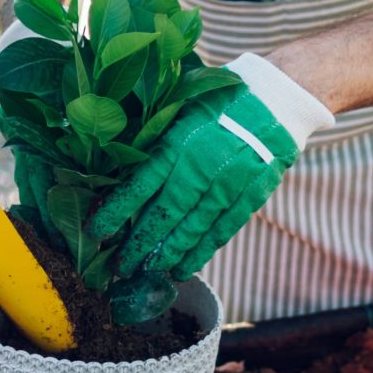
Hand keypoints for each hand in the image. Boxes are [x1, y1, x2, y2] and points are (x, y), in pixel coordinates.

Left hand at [88, 55, 326, 279]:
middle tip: (119, 268)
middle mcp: (201, 166)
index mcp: (178, 140)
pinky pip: (221, 231)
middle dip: (139, 245)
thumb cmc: (218, 101)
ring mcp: (228, 184)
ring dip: (167, 254)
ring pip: (191, 229)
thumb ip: (155, 137)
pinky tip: (183, 268)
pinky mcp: (250, 196)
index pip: (139, 184)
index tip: (95, 233)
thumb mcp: (180, 108)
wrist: (277, 99)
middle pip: (163, 214)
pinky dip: (200, 252)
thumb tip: (115, 165)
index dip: (116, 212)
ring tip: (147, 273)